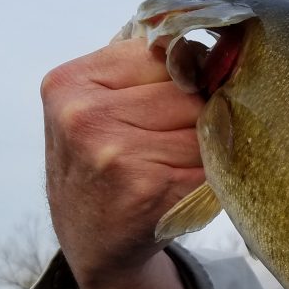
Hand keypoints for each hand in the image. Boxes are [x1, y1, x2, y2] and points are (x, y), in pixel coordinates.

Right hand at [41, 38, 204, 288]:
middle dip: (200, 111)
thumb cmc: (104, 164)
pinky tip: (189, 182)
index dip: (188, 74)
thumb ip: (145, 72)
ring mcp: (118, 154)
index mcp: (72, 83)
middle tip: (180, 139)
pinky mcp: (151, 188)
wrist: (92, 238)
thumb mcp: (100, 106)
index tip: (187, 94)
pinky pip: (211, 163)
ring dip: (210, 144)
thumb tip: (216, 49)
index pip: (163, 53)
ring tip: (180, 162)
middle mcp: (88, 117)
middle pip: (189, 92)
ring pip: (204, 127)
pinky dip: (215, 171)